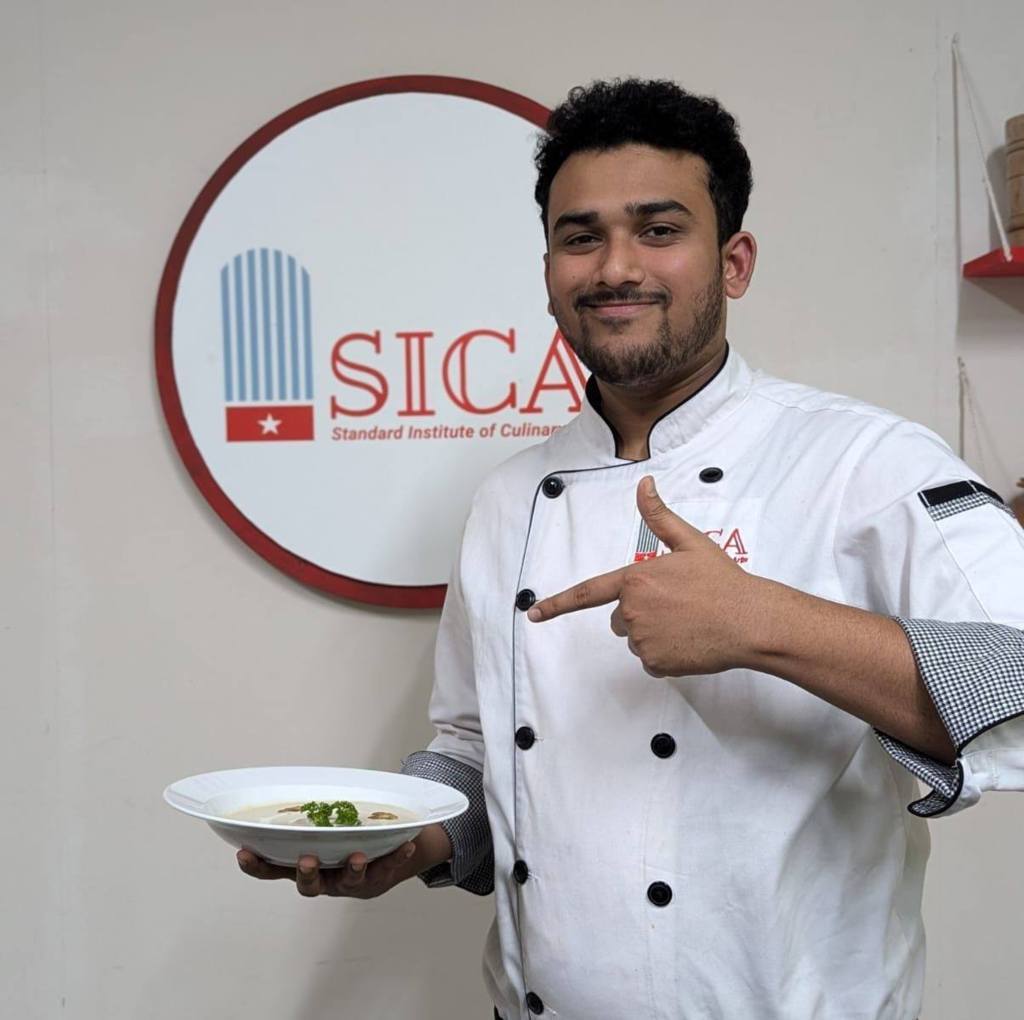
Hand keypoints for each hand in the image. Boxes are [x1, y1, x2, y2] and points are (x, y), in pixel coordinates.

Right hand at [236, 822, 451, 898]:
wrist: (385, 859)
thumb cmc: (343, 838)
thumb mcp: (321, 827)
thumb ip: (307, 811)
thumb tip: (285, 775)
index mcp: (303, 865)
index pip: (273, 869)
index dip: (257, 865)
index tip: (244, 852)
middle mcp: (324, 879)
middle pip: (308, 885)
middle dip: (306, 873)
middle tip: (306, 859)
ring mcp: (351, 882)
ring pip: (350, 881)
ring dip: (353, 868)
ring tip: (358, 855)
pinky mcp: (379, 879)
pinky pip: (389, 867)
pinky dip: (397, 856)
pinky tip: (407, 845)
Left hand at [527, 475, 767, 676]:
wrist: (750, 620)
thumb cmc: (722, 582)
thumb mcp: (690, 542)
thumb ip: (659, 516)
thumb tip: (644, 483)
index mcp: (635, 578)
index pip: (587, 592)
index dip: (557, 604)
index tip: (533, 614)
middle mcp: (631, 609)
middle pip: (620, 616)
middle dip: (642, 612)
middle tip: (678, 605)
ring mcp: (642, 638)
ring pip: (636, 638)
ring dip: (655, 633)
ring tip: (689, 622)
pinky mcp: (655, 662)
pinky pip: (650, 659)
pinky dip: (666, 654)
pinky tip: (690, 642)